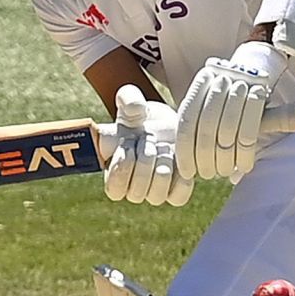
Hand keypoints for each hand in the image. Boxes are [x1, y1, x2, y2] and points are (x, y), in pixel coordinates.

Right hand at [104, 85, 192, 206]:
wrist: (171, 123)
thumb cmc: (145, 117)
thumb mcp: (133, 102)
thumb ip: (128, 98)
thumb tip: (135, 106)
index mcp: (114, 171)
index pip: (113, 189)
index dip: (122, 167)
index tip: (129, 142)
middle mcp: (133, 187)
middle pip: (135, 193)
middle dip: (144, 163)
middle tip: (151, 140)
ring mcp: (154, 191)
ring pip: (156, 197)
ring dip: (162, 170)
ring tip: (166, 149)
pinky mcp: (175, 193)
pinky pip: (178, 197)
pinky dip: (180, 178)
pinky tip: (180, 159)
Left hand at [175, 41, 286, 181]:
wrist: (256, 75)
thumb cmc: (227, 102)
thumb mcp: (208, 109)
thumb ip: (195, 129)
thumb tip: (182, 169)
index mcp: (202, 81)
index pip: (187, 120)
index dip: (185, 150)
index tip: (188, 172)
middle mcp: (219, 80)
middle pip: (207, 128)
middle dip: (205, 158)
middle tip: (207, 175)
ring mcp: (240, 84)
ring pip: (228, 132)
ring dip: (226, 158)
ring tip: (224, 172)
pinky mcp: (260, 93)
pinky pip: (249, 132)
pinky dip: (245, 154)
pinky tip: (244, 166)